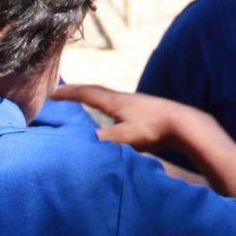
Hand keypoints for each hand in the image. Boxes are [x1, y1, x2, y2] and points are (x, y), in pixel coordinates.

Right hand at [49, 84, 202, 151]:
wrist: (184, 124)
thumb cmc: (153, 128)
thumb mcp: (124, 137)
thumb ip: (102, 141)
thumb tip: (81, 144)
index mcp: (114, 101)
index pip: (86, 93)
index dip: (68, 93)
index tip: (52, 93)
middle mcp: (123, 98)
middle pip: (96, 91)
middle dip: (78, 92)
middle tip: (63, 93)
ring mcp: (134, 103)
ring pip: (108, 98)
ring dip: (93, 98)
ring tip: (83, 101)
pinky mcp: (144, 111)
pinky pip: (118, 106)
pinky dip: (107, 107)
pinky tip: (112, 117)